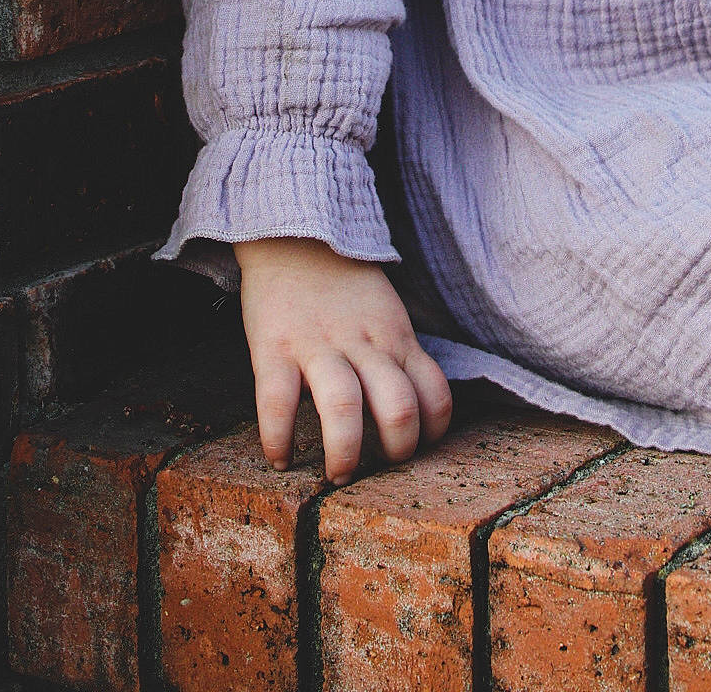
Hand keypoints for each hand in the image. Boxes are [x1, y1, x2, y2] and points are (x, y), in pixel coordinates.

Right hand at [234, 236, 452, 483]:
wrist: (295, 234)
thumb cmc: (344, 284)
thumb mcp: (386, 311)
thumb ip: (397, 353)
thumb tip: (409, 410)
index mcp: (396, 337)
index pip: (435, 392)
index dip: (434, 431)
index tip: (418, 449)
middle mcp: (364, 343)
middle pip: (398, 405)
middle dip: (397, 449)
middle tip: (382, 469)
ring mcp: (319, 345)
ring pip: (344, 407)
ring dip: (345, 451)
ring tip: (339, 476)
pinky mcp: (274, 346)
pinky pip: (276, 401)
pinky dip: (278, 437)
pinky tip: (280, 458)